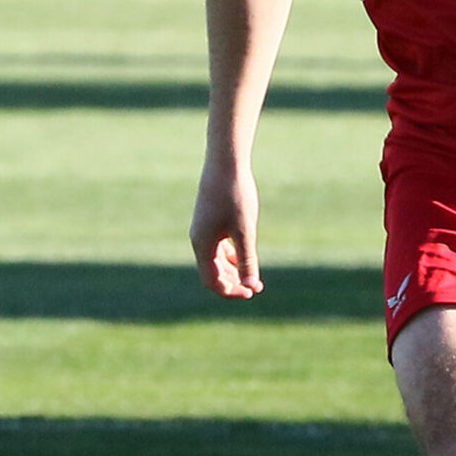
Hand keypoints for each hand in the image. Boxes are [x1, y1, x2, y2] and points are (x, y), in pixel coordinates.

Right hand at [190, 164, 263, 298]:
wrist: (225, 163)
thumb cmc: (235, 196)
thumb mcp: (245, 230)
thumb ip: (247, 259)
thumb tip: (250, 286)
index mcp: (203, 245)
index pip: (212, 281)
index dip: (231, 291)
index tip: (252, 292)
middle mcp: (199, 239)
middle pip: (212, 273)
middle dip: (233, 283)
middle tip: (256, 288)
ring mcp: (203, 229)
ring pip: (215, 260)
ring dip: (233, 271)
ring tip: (253, 277)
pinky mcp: (209, 220)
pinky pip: (217, 246)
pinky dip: (230, 256)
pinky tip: (244, 256)